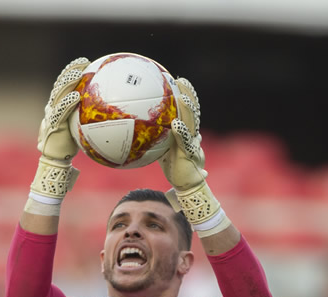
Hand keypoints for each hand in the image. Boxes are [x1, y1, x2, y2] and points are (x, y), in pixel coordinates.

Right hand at [37, 57, 88, 162]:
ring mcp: (51, 115)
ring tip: (77, 75)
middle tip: (82, 63)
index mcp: (59, 104)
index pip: (63, 83)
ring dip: (67, 83)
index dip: (71, 70)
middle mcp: (53, 106)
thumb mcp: (80, 127)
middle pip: (60, 84)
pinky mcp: (52, 125)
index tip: (84, 62)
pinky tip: (76, 96)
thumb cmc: (70, 143)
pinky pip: (60, 111)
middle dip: (70, 72)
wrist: (56, 158)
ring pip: (58, 94)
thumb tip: (114, 111)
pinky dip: (67, 102)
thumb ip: (89, 116)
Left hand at [160, 76, 206, 191]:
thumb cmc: (173, 166)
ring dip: (189, 109)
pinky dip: (181, 132)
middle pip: (193, 111)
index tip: (177, 80)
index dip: (185, 94)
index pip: (187, 109)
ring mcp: (194, 144)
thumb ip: (154, 136)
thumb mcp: (162, 148)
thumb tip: (133, 128)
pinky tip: (176, 124)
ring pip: (193, 123)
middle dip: (189, 95)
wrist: (186, 185)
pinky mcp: (191, 155)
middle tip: (181, 80)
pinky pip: (186, 141)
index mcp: (187, 131)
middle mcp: (193, 134)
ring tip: (182, 98)